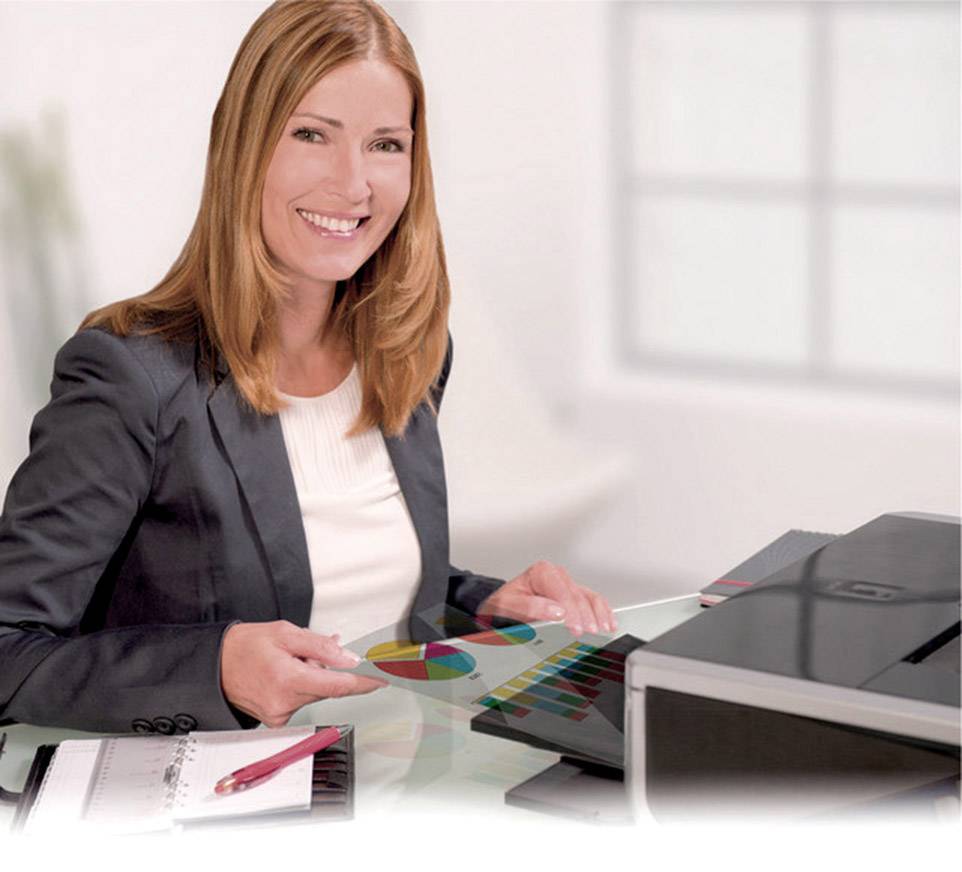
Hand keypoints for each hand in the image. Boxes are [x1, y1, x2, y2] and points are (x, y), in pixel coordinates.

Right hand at [220, 621, 387, 727]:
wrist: (214, 665)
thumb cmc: (245, 646)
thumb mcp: (286, 633)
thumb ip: (321, 646)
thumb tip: (349, 658)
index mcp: (288, 679)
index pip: (338, 686)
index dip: (363, 683)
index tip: (381, 681)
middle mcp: (284, 702)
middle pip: (326, 687)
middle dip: (326, 668)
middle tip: (308, 652)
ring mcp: (279, 714)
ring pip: (314, 693)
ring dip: (312, 676)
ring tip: (289, 661)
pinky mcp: (276, 720)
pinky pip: (302, 700)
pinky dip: (302, 686)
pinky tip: (286, 673)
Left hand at [476, 560, 616, 637]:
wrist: (501, 609)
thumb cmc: (504, 606)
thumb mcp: (510, 606)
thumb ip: (532, 607)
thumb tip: (557, 611)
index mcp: (541, 572)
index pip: (562, 592)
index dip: (571, 612)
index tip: (576, 628)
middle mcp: (557, 576)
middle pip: (577, 596)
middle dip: (586, 616)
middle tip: (590, 632)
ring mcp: (567, 585)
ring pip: (589, 597)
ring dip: (599, 614)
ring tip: (604, 629)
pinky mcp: (573, 596)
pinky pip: (593, 601)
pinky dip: (603, 612)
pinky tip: (608, 622)